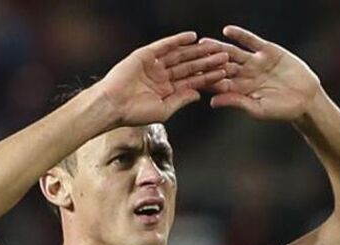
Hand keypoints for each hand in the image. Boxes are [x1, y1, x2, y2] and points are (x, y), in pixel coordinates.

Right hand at [95, 31, 228, 125]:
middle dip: (207, 61)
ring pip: (180, 55)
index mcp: (168, 90)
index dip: (209, 77)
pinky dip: (178, 40)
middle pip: (190, 66)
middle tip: (226, 56)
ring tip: (214, 46)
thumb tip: (199, 94)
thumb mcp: (164, 110)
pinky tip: (192, 37)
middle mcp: (163, 76)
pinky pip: (164, 45)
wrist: (113, 105)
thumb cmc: (135, 113)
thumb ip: (181, 100)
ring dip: (197, 50)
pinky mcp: (145, 55)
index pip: (193, 81)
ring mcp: (155, 64)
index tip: (226, 73)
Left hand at [202, 26, 322, 120]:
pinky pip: (250, 41)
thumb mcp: (258, 108)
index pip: (219, 84)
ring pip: (232, 52)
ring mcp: (255, 61)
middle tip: (190, 57)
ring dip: (218, 47)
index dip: (205, 80)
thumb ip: (236, 102)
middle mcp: (244, 74)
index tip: (190, 77)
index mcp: (240, 90)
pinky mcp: (267, 51)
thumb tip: (212, 102)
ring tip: (203, 42)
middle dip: (207, 62)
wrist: (307, 98)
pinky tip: (227, 31)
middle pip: (222, 66)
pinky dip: (240, 36)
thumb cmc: (283, 110)